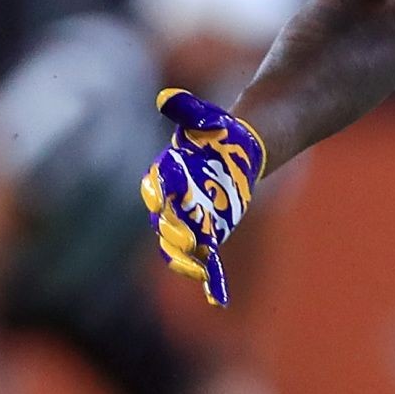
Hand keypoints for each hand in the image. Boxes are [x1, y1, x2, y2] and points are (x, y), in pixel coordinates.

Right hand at [141, 89, 263, 308]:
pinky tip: (217, 296)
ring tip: (194, 269)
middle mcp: (176, 202)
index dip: (161, 197)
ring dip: (187, 258)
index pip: (158, 191)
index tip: (166, 204)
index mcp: (169, 177)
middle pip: (169, 222)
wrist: (236, 149)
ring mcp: (193, 219)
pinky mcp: (212, 230)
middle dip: (175, 233)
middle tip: (183, 241)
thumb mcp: (203, 121)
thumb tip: (169, 97)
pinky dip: (210, 276)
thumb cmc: (214, 135)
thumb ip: (186, 113)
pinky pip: (207, 255)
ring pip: (183, 244)